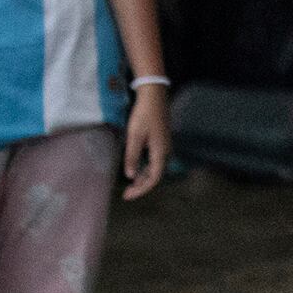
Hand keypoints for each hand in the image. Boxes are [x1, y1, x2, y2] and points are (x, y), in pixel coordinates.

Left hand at [122, 82, 170, 200]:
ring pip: (155, 169)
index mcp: (160, 152)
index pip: (153, 178)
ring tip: (129, 184)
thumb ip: (132, 156)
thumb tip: (129, 176)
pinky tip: (136, 169)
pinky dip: (146, 169)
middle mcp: (166, 152)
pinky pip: (155, 161)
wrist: (154, 97)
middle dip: (141, 186)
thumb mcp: (134, 136)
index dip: (141, 190)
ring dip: (143, 178)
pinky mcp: (161, 142)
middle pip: (156, 176)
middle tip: (126, 193)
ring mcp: (165, 147)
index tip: (128, 196)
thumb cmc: (143, 115)